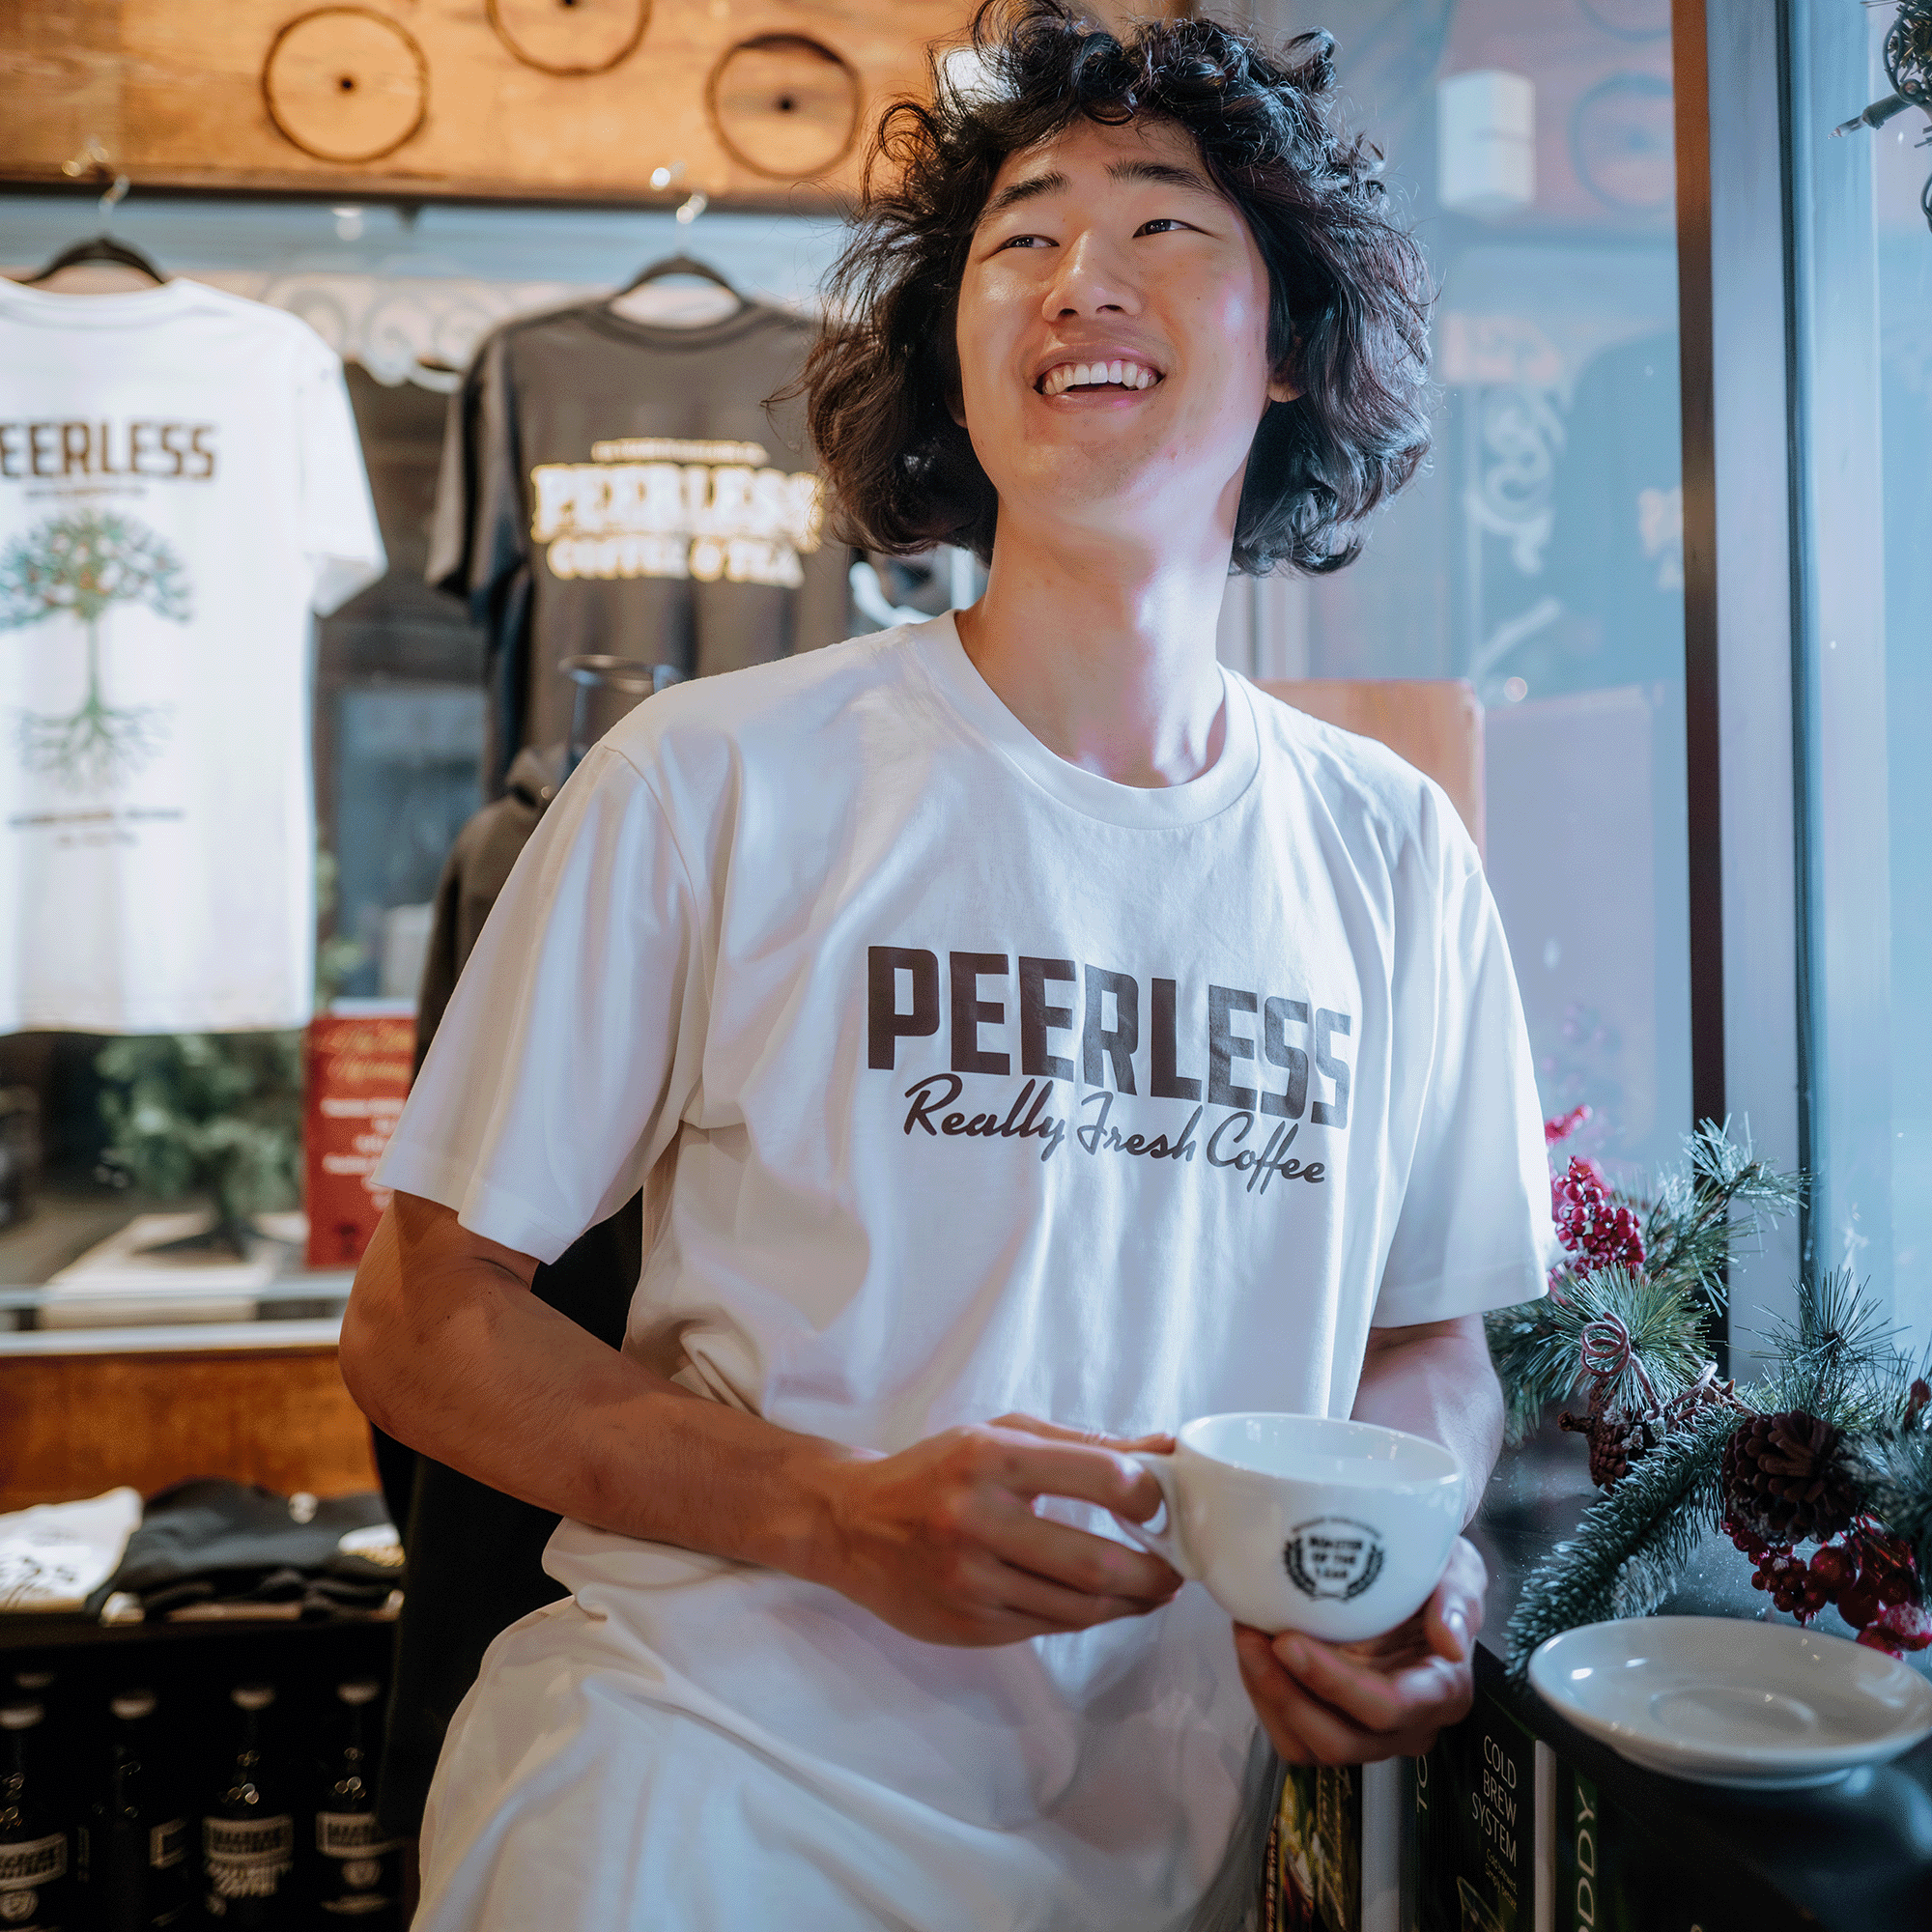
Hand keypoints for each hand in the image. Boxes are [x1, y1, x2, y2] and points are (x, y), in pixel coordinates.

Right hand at [811, 1413, 1181, 1646]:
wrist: (853, 1524)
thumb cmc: (937, 1470)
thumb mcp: (1001, 1435)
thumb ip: (1083, 1444)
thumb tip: (1164, 1448)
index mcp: (989, 1458)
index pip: (1095, 1475)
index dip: (1147, 1492)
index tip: (1164, 1502)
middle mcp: (977, 1520)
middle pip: (1094, 1562)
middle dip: (1154, 1571)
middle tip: (1178, 1567)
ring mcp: (970, 1581)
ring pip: (1078, 1608)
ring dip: (1131, 1603)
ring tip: (1155, 1588)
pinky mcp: (969, 1626)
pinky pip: (1048, 1627)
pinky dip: (1089, 1617)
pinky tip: (1107, 1603)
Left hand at [1234, 1537, 1485, 1763]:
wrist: (1409, 1575)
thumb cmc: (1432, 1572)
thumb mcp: (1457, 1571)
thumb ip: (1457, 1601)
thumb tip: (1451, 1644)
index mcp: (1441, 1693)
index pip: (1387, 1707)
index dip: (1333, 1683)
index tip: (1287, 1641)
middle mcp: (1406, 1727)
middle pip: (1340, 1740)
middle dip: (1287, 1693)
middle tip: (1251, 1636)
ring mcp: (1368, 1734)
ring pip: (1308, 1744)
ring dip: (1268, 1695)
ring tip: (1245, 1637)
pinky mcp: (1333, 1726)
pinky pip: (1290, 1735)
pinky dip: (1264, 1697)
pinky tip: (1253, 1653)